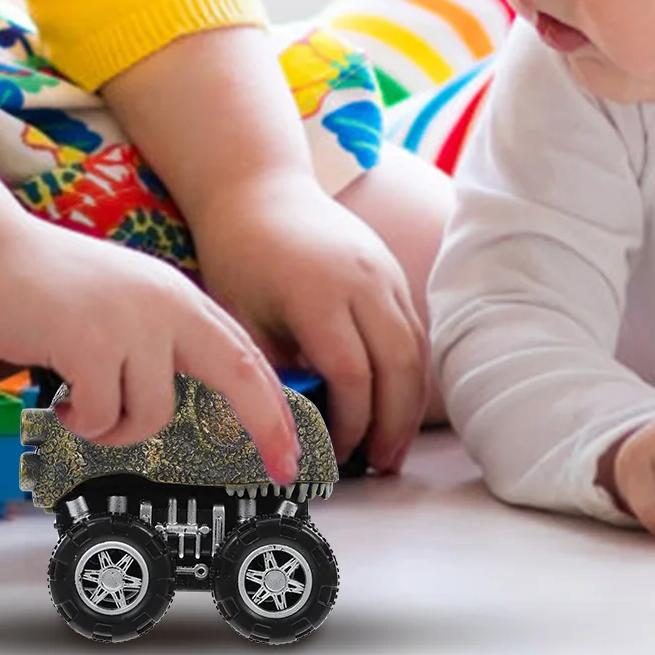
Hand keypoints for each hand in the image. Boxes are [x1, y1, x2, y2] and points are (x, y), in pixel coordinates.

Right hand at [0, 217, 303, 484]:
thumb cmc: (45, 285)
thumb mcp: (122, 301)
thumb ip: (158, 338)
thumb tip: (183, 399)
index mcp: (176, 296)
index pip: (243, 352)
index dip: (273, 403)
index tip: (291, 448)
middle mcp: (165, 304)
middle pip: (239, 373)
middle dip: (267, 426)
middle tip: (283, 471)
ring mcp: (130, 322)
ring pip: (153, 414)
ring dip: (115, 425)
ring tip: (82, 398)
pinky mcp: (91, 342)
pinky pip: (100, 417)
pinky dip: (78, 419)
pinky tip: (57, 393)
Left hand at [188, 173, 427, 473]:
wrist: (258, 188)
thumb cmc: (238, 254)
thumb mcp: (241, 317)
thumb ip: (271, 372)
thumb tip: (292, 434)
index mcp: (319, 293)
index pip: (352, 375)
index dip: (349, 424)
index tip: (334, 455)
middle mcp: (362, 281)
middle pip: (398, 367)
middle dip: (393, 425)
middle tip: (381, 467)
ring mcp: (383, 271)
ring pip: (416, 349)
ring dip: (409, 403)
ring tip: (392, 446)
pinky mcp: (391, 268)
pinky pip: (413, 328)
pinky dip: (409, 371)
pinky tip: (394, 402)